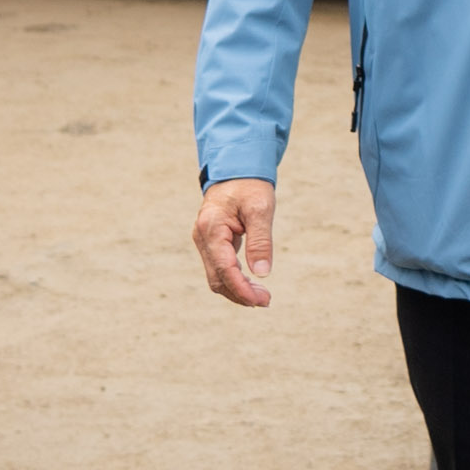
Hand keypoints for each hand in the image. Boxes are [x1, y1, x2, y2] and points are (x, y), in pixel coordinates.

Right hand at [195, 177, 277, 306]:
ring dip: (237, 289)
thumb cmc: (250, 186)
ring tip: (261, 296)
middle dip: (240, 293)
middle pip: (217, 278)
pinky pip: (219, 267)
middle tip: (266, 301)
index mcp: (212, 228)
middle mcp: (202, 237)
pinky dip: (234, 279)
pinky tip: (251, 284)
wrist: (236, 169)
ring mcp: (204, 240)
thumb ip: (260, 241)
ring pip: (216, 276)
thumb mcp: (260, 209)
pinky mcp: (210, 242)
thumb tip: (262, 273)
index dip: (241, 288)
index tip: (262, 301)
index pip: (224, 268)